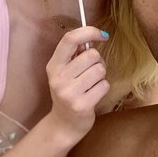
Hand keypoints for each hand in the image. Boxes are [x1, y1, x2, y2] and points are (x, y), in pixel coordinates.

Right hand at [46, 26, 109, 142]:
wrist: (63, 125)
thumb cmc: (69, 93)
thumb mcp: (64, 72)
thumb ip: (75, 54)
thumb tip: (94, 35)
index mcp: (53, 66)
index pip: (70, 39)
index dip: (89, 32)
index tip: (102, 35)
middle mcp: (58, 78)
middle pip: (91, 55)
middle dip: (98, 61)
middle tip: (92, 72)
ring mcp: (69, 93)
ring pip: (100, 70)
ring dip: (101, 77)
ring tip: (91, 85)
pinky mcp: (82, 105)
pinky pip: (104, 86)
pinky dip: (103, 88)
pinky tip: (93, 95)